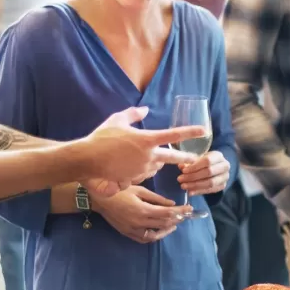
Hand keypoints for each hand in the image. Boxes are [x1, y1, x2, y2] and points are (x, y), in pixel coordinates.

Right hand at [74, 107, 205, 195]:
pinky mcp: (135, 180)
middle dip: (185, 158)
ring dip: (155, 162)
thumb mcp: (117, 120)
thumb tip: (145, 109)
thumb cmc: (101, 138)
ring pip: (156, 166)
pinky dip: (142, 170)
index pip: (173, 135)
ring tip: (138, 156)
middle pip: (173, 158)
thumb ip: (133, 114)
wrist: (87, 160)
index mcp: (147, 140)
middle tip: (194, 158)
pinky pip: (144, 174)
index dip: (190, 132)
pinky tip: (129, 166)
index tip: (203, 130)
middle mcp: (148, 156)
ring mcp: (142, 170)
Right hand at [96, 184, 189, 243]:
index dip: (180, 212)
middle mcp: (139, 222)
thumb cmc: (120, 191)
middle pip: (163, 224)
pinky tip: (159, 231)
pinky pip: (144, 239)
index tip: (189, 209)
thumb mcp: (140, 190)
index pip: (167, 213)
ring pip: (155, 235)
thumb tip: (172, 204)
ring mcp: (133, 230)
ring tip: (174, 224)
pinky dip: (153, 237)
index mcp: (143, 210)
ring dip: (166, 230)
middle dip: (176, 219)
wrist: (99, 199)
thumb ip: (157, 198)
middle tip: (185, 215)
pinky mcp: (127, 233)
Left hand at [178, 150, 230, 195]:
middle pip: (209, 172)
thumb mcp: (197, 159)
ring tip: (183, 186)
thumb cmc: (204, 162)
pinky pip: (210, 190)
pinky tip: (190, 192)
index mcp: (218, 156)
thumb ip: (189, 162)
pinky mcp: (222, 186)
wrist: (216, 168)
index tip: (183, 170)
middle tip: (180, 179)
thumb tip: (181, 166)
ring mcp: (225, 177)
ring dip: (195, 185)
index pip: (207, 161)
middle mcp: (225, 166)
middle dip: (193, 177)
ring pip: (210, 183)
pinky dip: (199, 191)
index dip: (195, 166)